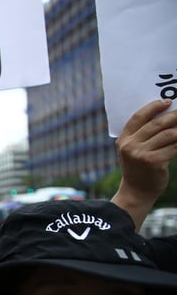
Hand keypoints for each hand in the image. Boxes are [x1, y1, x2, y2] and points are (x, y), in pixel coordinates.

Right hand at [113, 99, 176, 227]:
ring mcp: (141, 154)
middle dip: (174, 116)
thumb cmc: (138, 169)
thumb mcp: (132, 151)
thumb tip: (165, 117)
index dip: (153, 107)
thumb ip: (141, 136)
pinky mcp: (154, 162)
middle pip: (156, 124)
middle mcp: (130, 146)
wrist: (136, 192)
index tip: (166, 102)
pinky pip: (174, 147)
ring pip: (168, 134)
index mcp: (123, 140)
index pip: (138, 117)